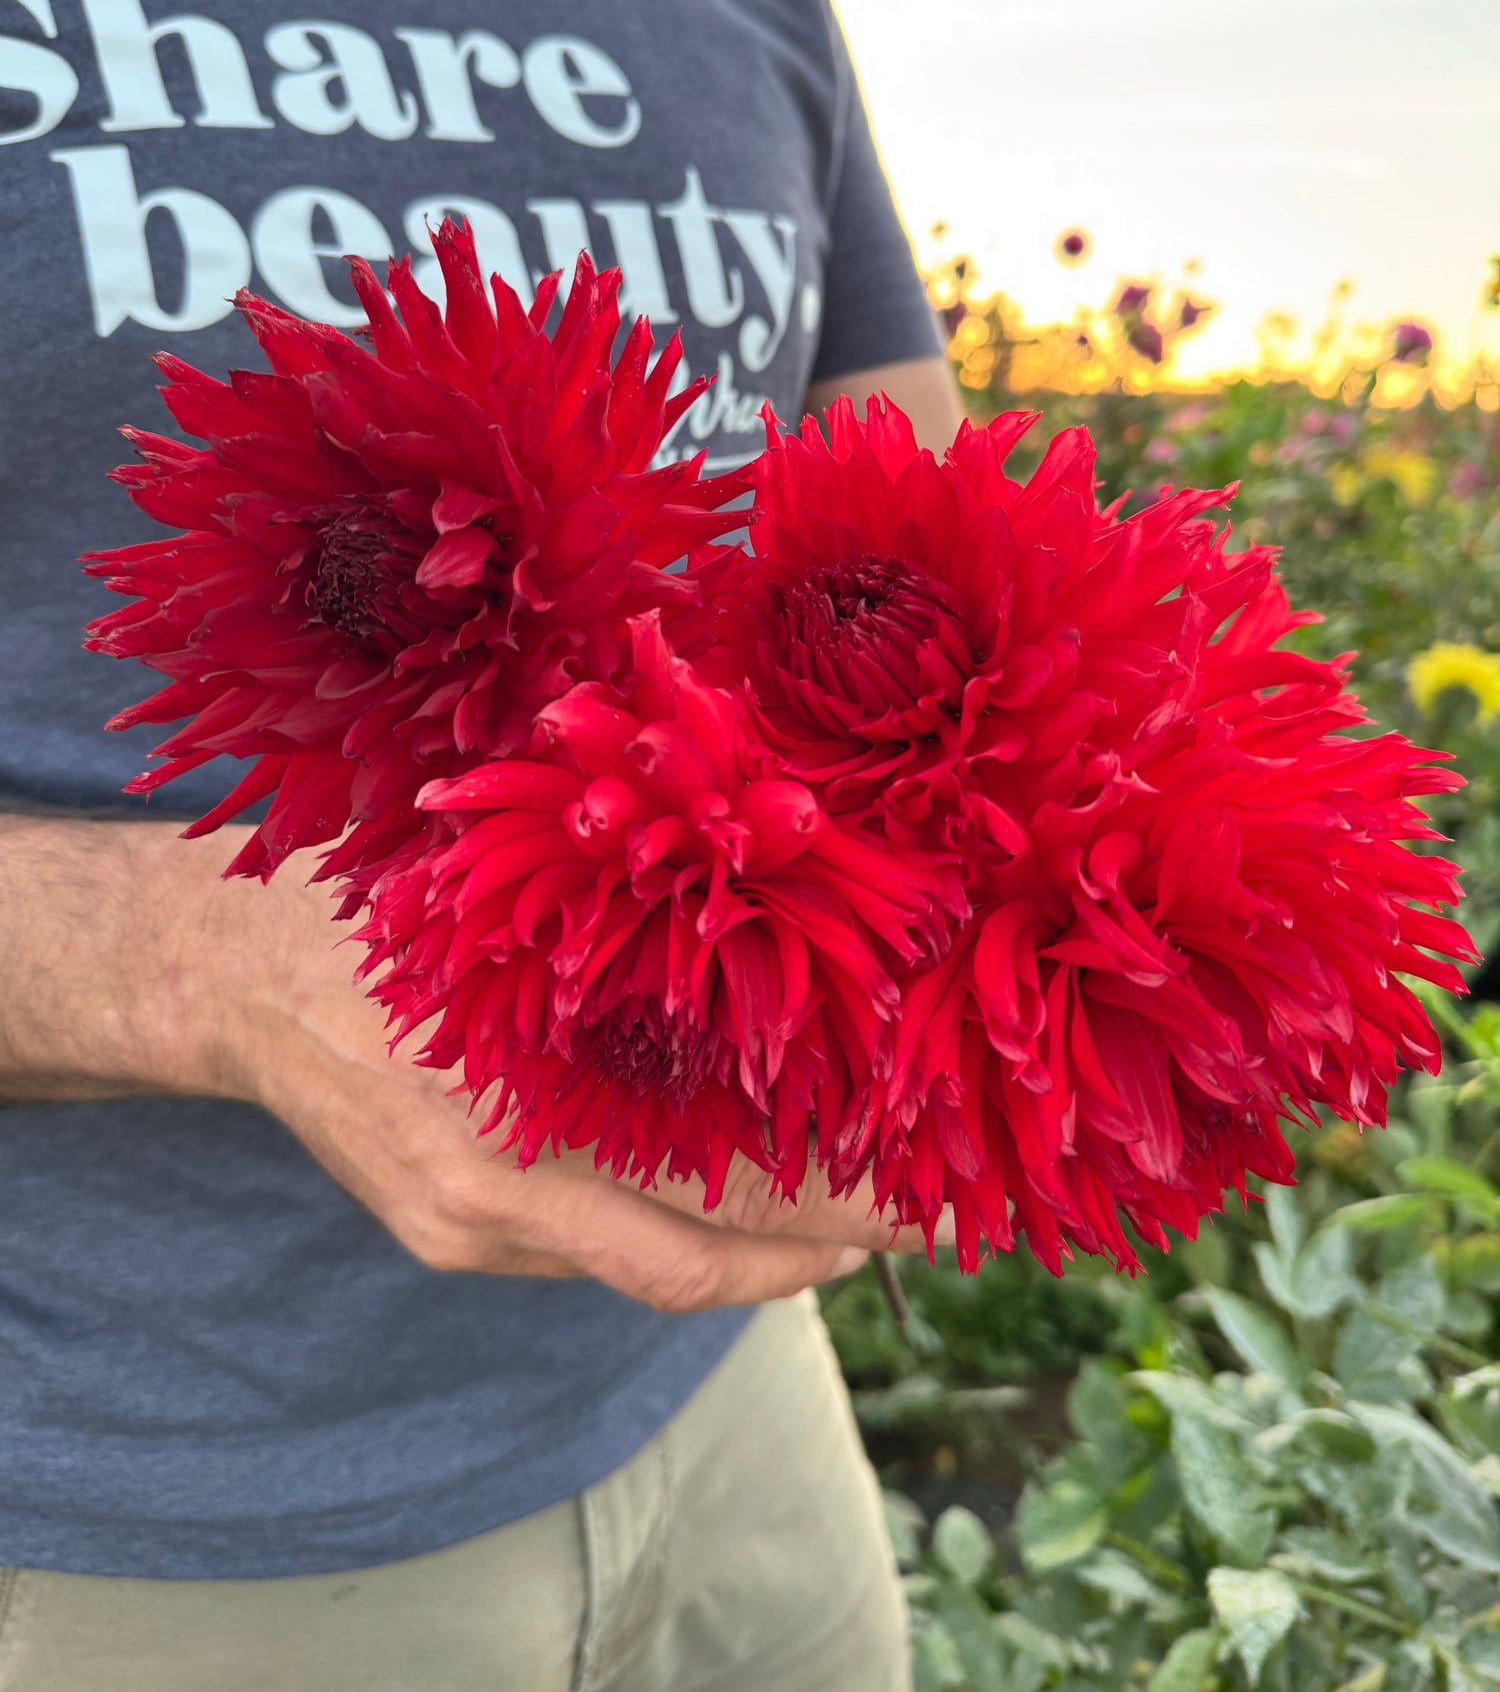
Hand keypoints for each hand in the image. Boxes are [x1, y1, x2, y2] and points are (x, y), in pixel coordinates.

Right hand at [0, 811, 938, 1312]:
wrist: (234, 971)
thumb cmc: (385, 904)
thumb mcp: (509, 892)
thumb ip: (629, 928)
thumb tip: (783, 898)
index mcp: (511, 1112)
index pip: (710, 1204)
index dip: (829, 1213)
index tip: (926, 1195)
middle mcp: (493, 1200)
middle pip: (698, 1261)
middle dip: (824, 1246)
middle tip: (928, 1214)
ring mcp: (471, 1231)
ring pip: (657, 1269)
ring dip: (767, 1248)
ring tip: (863, 1210)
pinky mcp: (455, 1235)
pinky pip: (602, 1252)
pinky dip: (690, 1229)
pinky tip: (749, 1191)